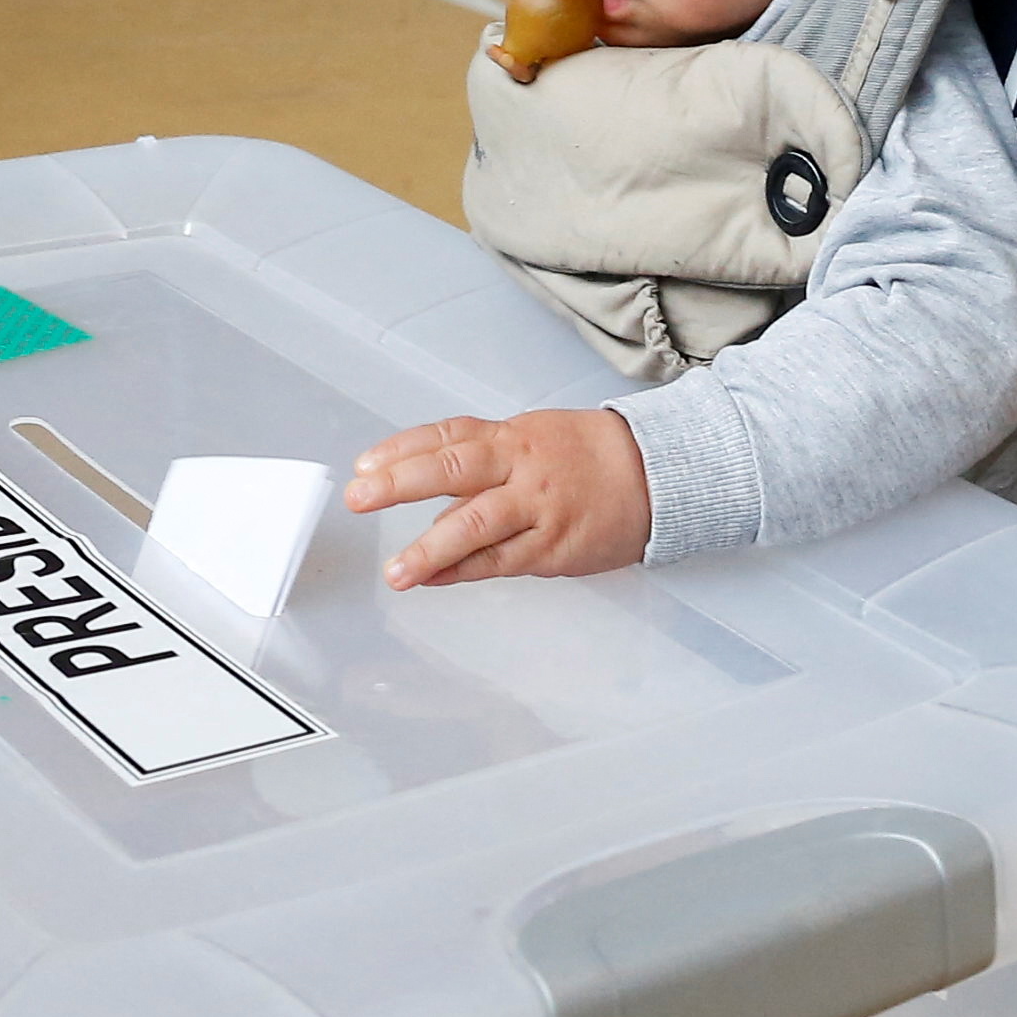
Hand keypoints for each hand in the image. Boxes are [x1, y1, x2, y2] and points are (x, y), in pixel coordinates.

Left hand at [344, 409, 652, 586]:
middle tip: (360, 498)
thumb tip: (431, 504)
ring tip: (395, 572)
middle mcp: (521, 467)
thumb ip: (482, 467)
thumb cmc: (589, 456)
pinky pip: (500, 562)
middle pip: (453, 470)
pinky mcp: (554, 548)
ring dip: (429, 550)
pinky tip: (432, 579)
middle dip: (400, 484)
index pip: (447, 436)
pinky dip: (462, 572)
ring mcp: (538, 508)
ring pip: (476, 525)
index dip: (402, 449)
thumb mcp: (531, 440)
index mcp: (512, 436)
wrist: (657, 475)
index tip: (364, 465)